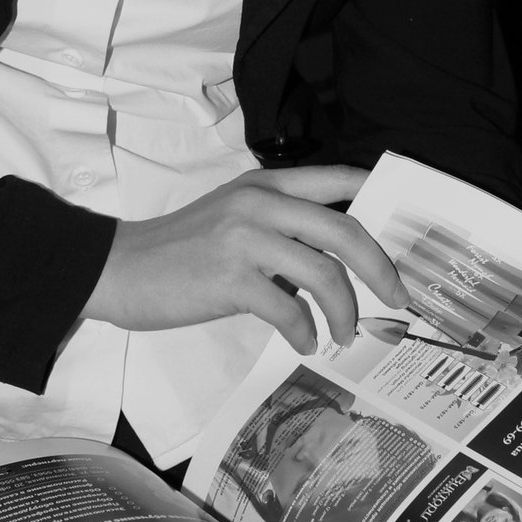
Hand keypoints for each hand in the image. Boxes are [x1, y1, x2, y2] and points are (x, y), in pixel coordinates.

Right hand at [80, 165, 406, 352]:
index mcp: (265, 184)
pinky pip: (289, 309)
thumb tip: (335, 265)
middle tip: (396, 297)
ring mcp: (245, 238)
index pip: (337, 178)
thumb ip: (280, 226)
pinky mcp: (230, 278)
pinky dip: (305, 332)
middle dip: (380, 269)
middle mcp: (260, 203)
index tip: (402, 231)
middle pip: (345, 230)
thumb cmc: (179, 250)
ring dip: (345, 311)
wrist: (119, 267)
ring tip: (345, 333)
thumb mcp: (233, 217)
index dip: (378, 198)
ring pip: (324, 273)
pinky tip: (304, 342)